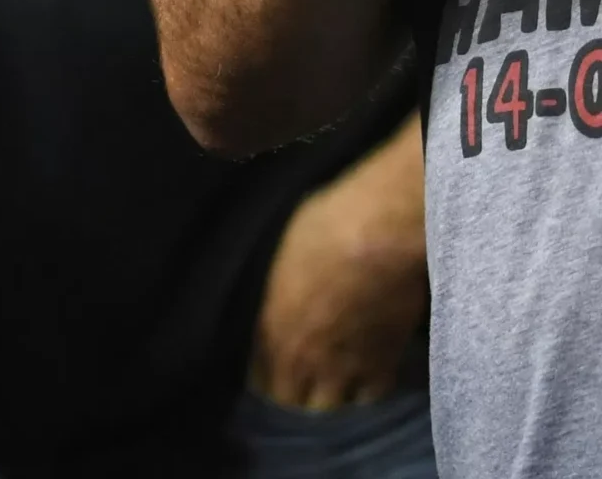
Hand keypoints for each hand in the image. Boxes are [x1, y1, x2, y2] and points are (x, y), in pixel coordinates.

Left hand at [250, 167, 427, 410]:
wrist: (379, 235)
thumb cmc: (321, 229)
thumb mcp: (277, 260)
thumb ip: (272, 297)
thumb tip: (274, 305)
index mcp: (267, 330)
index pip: (256, 379)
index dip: (263, 378)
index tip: (269, 372)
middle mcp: (301, 358)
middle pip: (292, 404)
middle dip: (293, 398)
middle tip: (300, 385)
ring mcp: (344, 367)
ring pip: (331, 410)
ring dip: (329, 402)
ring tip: (332, 388)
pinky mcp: (384, 364)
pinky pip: (371, 398)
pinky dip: (366, 394)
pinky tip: (365, 381)